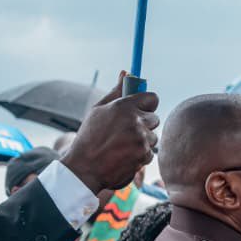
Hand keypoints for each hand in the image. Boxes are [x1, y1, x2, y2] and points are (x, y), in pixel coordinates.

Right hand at [62, 72, 159, 192]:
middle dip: (144, 124)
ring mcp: (141, 139)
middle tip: (127, 132)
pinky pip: (150, 153)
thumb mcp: (99, 110)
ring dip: (143, 141)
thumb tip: (126, 72)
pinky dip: (141, 156)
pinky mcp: (144, 155)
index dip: (148, 104)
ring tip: (123, 146)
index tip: (141, 110)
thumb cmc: (90, 137)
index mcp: (124, 106)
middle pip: (155, 118)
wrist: (85, 168)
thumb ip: (116, 92)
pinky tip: (125, 156)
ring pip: (153, 137)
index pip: (152, 98)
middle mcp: (135, 120)